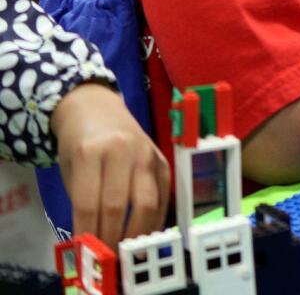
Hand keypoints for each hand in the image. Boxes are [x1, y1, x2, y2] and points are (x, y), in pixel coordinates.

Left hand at [51, 83, 169, 249]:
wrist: (98, 108)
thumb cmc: (79, 142)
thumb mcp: (71, 168)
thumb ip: (82, 199)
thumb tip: (92, 238)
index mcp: (91, 152)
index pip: (89, 203)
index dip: (88, 232)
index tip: (85, 252)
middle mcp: (122, 151)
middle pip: (119, 205)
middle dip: (111, 237)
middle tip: (106, 255)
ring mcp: (147, 154)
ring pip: (147, 202)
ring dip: (136, 233)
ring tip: (127, 249)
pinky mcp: (162, 159)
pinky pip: (163, 195)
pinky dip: (155, 219)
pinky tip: (145, 233)